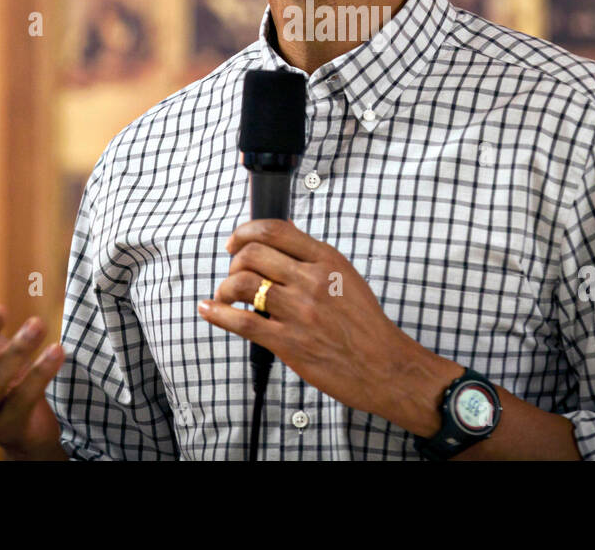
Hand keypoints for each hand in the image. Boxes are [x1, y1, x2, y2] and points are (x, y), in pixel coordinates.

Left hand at [197, 220, 459, 434]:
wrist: (383, 365)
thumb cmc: (365, 324)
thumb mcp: (347, 276)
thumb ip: (314, 257)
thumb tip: (285, 233)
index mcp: (326, 260)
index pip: (275, 230)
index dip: (246, 232)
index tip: (235, 242)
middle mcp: (311, 280)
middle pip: (253, 254)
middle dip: (234, 262)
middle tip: (233, 273)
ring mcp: (299, 311)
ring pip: (242, 284)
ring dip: (225, 287)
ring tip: (226, 295)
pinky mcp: (288, 342)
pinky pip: (241, 322)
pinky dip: (218, 313)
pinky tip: (210, 309)